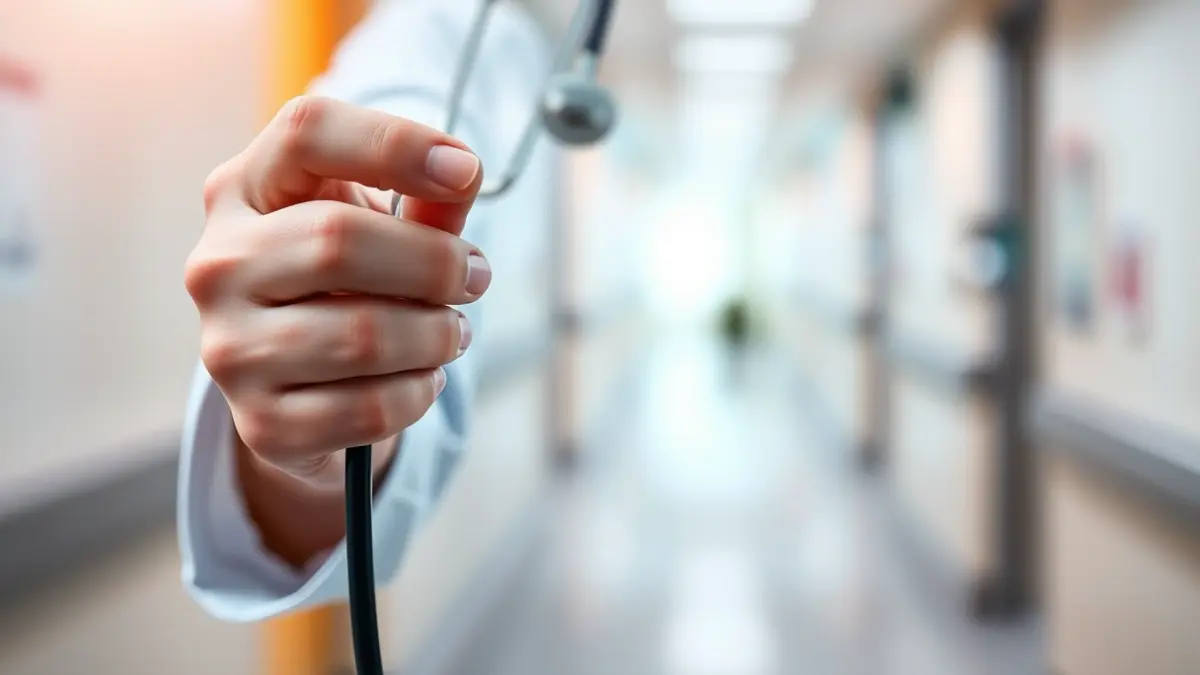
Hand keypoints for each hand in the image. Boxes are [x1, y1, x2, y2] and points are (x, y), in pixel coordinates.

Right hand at [185, 95, 489, 494]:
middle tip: (474, 277)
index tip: (464, 170)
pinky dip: (419, 393)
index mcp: (243, 191)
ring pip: (362, 335)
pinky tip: (421, 378)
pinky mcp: (262, 423)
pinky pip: (369, 408)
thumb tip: (462, 174)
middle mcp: (218, 264)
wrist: (301, 384)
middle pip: (338, 240)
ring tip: (450, 333)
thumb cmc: (346, 281)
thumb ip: (424, 201)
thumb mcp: (379, 224)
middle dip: (434, 262)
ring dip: (436, 335)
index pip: (306, 133)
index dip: (394, 142)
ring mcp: (230, 348)